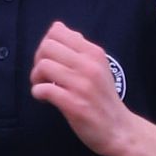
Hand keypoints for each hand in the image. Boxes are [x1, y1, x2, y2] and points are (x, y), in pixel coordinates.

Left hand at [30, 20, 135, 155]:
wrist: (119, 129)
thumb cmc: (104, 98)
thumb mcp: (99, 66)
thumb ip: (79, 48)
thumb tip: (57, 27)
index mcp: (94, 52)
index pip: (57, 31)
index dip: (46, 44)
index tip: (50, 60)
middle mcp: (89, 65)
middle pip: (47, 46)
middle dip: (38, 60)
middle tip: (43, 75)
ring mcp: (81, 85)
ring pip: (44, 66)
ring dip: (36, 78)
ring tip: (42, 86)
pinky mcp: (74, 104)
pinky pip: (44, 90)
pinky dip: (38, 93)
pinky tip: (44, 99)